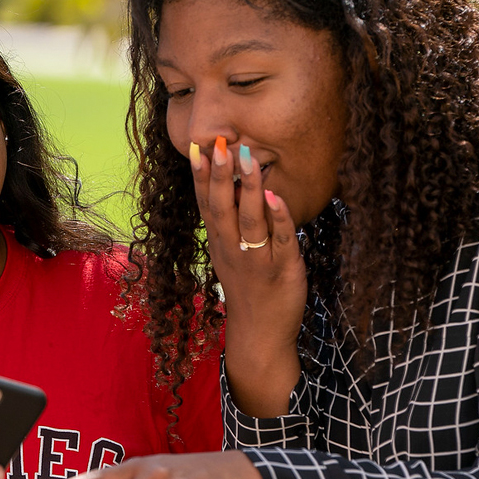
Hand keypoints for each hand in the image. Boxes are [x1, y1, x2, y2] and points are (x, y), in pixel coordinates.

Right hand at [192, 138, 305, 414]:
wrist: (260, 334)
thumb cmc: (248, 290)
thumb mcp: (230, 256)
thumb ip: (230, 225)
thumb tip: (232, 187)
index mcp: (218, 244)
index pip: (205, 205)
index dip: (200, 176)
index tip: (196, 148)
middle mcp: (231, 249)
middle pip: (221, 208)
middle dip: (219, 175)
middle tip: (217, 144)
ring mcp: (256, 260)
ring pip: (249, 220)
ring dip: (247, 188)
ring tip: (247, 158)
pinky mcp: (282, 269)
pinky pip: (280, 240)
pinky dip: (278, 218)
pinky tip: (275, 196)